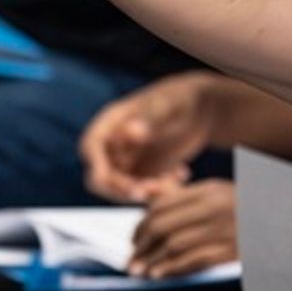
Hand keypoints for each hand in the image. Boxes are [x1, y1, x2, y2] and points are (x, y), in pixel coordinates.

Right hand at [80, 72, 221, 199]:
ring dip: (147, 192)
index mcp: (110, 122)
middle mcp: (112, 144)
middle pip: (102, 177)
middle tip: (158, 191)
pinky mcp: (142, 173)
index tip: (128, 185)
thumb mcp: (169, 106)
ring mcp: (126, 161)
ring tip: (176, 180)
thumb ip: (150, 118)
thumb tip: (130, 131)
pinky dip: (160, 190)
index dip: (101, 171)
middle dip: (126, 189)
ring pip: (123, 189)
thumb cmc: (182, 99)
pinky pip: (143, 190)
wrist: (200, 108)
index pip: (91, 149)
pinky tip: (182, 173)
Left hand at [128, 179, 237, 278]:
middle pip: (162, 226)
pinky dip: (172, 269)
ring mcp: (223, 230)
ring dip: (152, 261)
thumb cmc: (248, 210)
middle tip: (132, 260)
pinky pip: (193, 260)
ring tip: (140, 271)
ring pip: (173, 245)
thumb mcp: (219, 195)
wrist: (285, 223)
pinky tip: (159, 274)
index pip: (162, 206)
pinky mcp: (231, 251)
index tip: (134, 240)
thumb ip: (184, 195)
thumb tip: (142, 195)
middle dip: (141, 246)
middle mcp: (213, 208)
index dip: (141, 226)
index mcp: (208, 190)